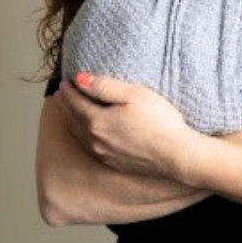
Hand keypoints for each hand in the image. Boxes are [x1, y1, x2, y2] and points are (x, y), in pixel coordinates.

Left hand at [57, 73, 201, 178]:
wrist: (176, 155)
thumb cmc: (159, 122)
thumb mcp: (133, 95)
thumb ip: (104, 86)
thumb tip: (80, 79)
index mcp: (97, 121)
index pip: (75, 102)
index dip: (69, 90)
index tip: (66, 81)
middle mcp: (95, 140)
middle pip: (73, 119)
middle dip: (67, 104)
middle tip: (64, 93)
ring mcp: (103, 154)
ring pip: (80, 134)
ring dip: (73, 120)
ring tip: (72, 110)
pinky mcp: (114, 163)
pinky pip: (90, 146)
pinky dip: (84, 135)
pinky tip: (89, 131)